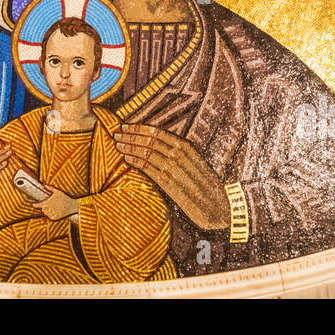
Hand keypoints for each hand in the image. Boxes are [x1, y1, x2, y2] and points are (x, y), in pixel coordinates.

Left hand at [30, 188, 78, 221]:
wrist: (72, 206)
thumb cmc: (64, 198)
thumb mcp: (58, 191)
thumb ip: (50, 188)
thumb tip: (44, 185)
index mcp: (48, 203)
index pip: (38, 205)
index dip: (35, 205)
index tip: (32, 204)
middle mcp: (49, 209)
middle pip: (43, 209)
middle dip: (45, 207)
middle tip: (50, 205)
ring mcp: (52, 214)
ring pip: (46, 213)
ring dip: (48, 211)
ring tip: (54, 208)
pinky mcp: (55, 218)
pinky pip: (50, 217)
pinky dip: (51, 215)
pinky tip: (56, 211)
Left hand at [113, 124, 230, 230]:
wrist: (218, 206)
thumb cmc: (205, 185)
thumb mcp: (194, 162)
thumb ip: (177, 153)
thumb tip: (156, 145)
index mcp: (186, 146)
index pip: (156, 132)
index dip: (137, 128)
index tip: (124, 127)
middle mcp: (179, 154)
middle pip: (148, 140)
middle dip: (130, 136)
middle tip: (116, 135)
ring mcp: (173, 168)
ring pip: (145, 152)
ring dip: (129, 147)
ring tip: (118, 146)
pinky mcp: (169, 183)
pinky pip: (147, 168)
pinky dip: (135, 161)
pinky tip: (127, 159)